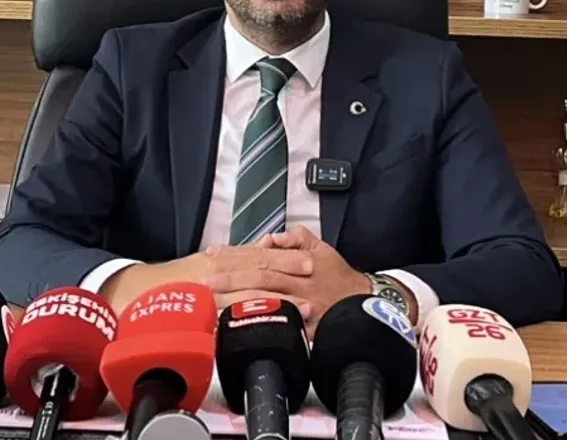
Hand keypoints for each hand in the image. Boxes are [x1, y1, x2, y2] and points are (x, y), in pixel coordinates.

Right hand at [101, 244, 314, 317]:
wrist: (137, 294)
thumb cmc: (175, 281)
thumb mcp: (206, 263)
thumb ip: (234, 259)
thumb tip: (264, 250)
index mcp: (219, 259)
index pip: (258, 254)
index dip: (285, 257)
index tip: (308, 259)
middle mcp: (215, 272)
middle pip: (257, 270)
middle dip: (286, 272)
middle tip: (312, 275)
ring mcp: (207, 294)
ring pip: (247, 293)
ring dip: (277, 298)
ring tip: (301, 306)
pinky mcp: (200, 316)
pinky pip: (227, 318)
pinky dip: (247, 320)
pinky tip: (265, 325)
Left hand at [206, 225, 370, 335]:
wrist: (362, 302)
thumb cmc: (337, 275)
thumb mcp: (321, 248)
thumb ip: (297, 238)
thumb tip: (271, 238)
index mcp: (298, 262)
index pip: (261, 256)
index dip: (235, 255)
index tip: (211, 255)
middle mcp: (296, 283)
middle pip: (259, 278)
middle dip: (229, 278)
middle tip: (204, 279)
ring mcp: (299, 306)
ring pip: (265, 300)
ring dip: (237, 300)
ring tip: (213, 301)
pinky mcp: (303, 327)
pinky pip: (277, 325)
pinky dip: (258, 324)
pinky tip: (238, 326)